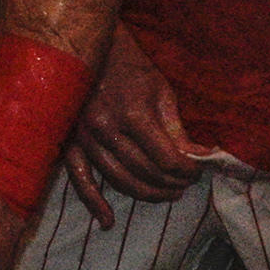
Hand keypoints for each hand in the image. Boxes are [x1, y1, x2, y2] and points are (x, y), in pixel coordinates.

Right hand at [63, 24, 211, 226]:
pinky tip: (108, 221)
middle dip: (171, 183)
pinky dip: (94, 203)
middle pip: (145, 172)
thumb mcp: (160, 89)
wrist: (90, 47)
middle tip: (186, 185)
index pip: (166, 158)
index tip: (198, 171)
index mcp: (132, 114)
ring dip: (146, 194)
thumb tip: (199, 157)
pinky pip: (80, 179)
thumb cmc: (130, 66)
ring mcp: (85, 138)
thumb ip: (176, 128)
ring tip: (167, 195)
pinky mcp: (70, 142)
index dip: (186, 170)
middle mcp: (106, 129)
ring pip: (119, 180)